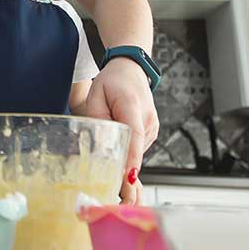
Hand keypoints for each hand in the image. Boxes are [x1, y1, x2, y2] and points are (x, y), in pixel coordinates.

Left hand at [81, 57, 158, 203]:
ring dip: (122, 154)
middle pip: (134, 149)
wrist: (130, 70)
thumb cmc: (113, 81)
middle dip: (120, 165)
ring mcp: (152, 126)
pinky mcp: (152, 132)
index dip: (131, 159)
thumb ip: (97, 119)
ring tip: (110, 142)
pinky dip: (127, 150)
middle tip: (104, 179)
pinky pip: (137, 148)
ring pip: (135, 152)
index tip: (127, 178)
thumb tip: (99, 145)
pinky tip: (119, 140)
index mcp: (132, 105)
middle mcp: (147, 118)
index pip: (133, 135)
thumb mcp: (95, 95)